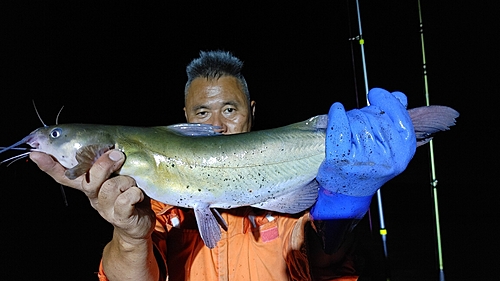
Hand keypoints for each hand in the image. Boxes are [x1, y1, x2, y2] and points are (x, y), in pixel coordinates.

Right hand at [30, 150, 154, 240]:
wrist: (139, 225)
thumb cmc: (129, 194)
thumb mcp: (117, 176)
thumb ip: (107, 163)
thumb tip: (106, 144)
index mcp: (88, 185)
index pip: (65, 175)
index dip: (50, 166)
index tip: (37, 154)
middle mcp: (93, 197)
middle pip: (88, 180)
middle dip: (103, 165)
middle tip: (117, 155)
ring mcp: (106, 209)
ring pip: (110, 187)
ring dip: (126, 181)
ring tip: (132, 183)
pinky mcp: (121, 218)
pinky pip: (125, 199)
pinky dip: (135, 193)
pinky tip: (138, 194)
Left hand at [311, 88, 415, 219]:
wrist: (348, 193)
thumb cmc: (368, 165)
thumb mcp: (390, 145)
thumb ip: (395, 119)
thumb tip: (399, 96)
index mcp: (404, 151)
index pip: (399, 116)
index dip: (386, 101)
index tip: (374, 93)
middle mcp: (387, 158)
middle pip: (374, 117)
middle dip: (363, 113)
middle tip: (356, 122)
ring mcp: (364, 160)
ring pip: (356, 121)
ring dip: (349, 118)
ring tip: (348, 131)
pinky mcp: (341, 161)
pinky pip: (339, 128)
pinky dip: (336, 115)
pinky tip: (335, 111)